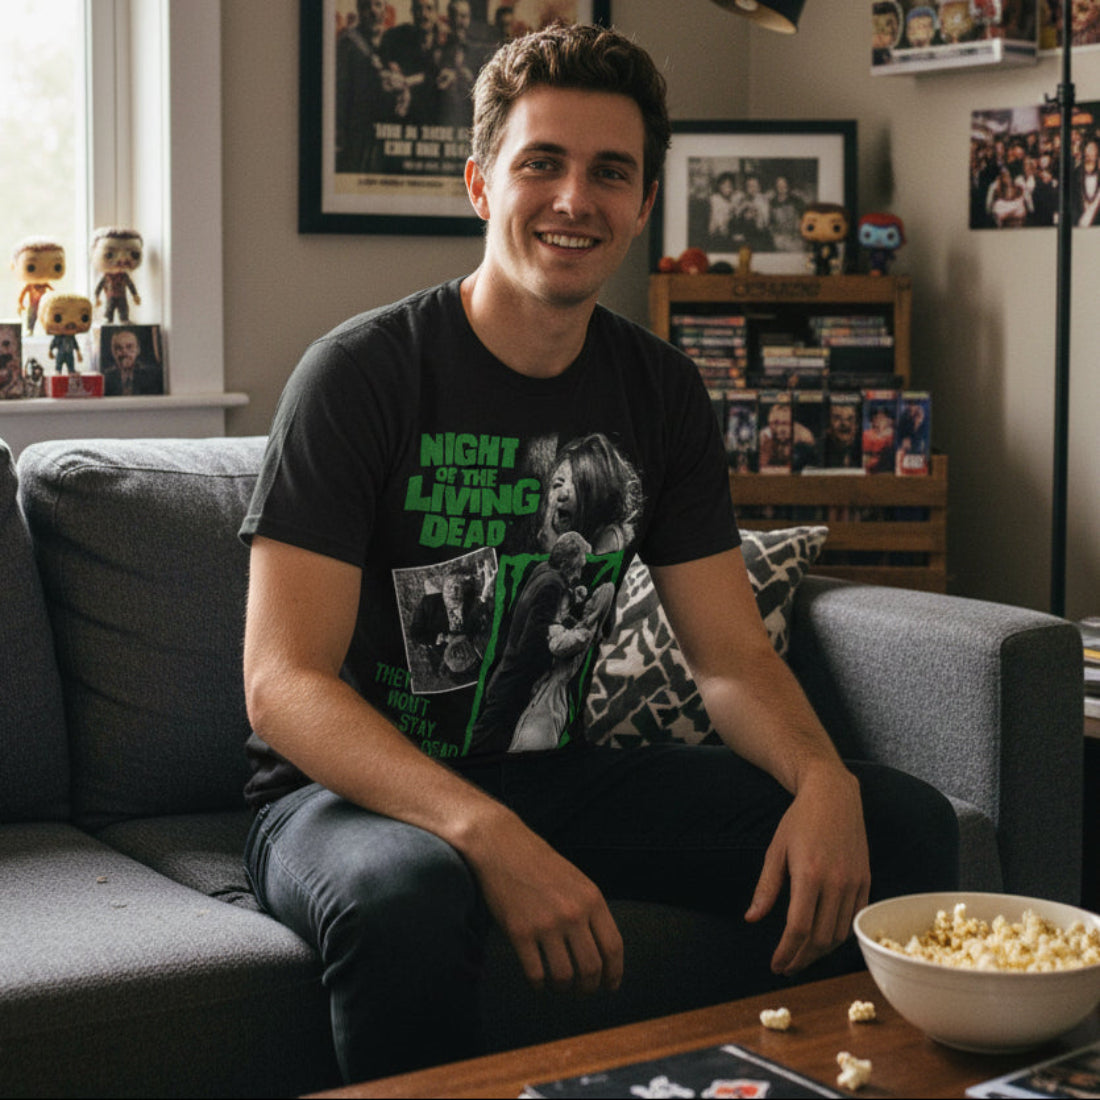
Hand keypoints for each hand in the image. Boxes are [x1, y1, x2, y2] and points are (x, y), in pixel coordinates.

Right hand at [472, 820, 622, 995]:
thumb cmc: (540, 864)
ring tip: (560, 987)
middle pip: (591, 967)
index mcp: (591, 899)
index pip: (613, 947)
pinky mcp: (519, 932)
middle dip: (589, 987)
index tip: (611, 986)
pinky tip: (538, 982)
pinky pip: (535, 974)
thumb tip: (602, 951)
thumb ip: (590, 911)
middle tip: (583, 991)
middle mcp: (572, 913)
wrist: (503, 846)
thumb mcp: (577, 880)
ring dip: (564, 989)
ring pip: (564, 976)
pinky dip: (539, 985)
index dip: (614, 973)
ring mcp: (545, 924)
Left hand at [745, 765, 869, 975]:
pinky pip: (855, 920)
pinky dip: (840, 936)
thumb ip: (766, 888)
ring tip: (802, 956)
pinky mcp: (866, 881)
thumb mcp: (776, 850)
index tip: (776, 965)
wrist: (833, 795)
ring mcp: (854, 883)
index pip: (798, 929)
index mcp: (809, 875)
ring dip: (820, 952)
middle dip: (802, 958)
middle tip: (787, 966)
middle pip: (820, 938)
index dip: (786, 952)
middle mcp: (836, 883)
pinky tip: (823, 939)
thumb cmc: (799, 820)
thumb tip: (751, 919)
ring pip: (840, 934)